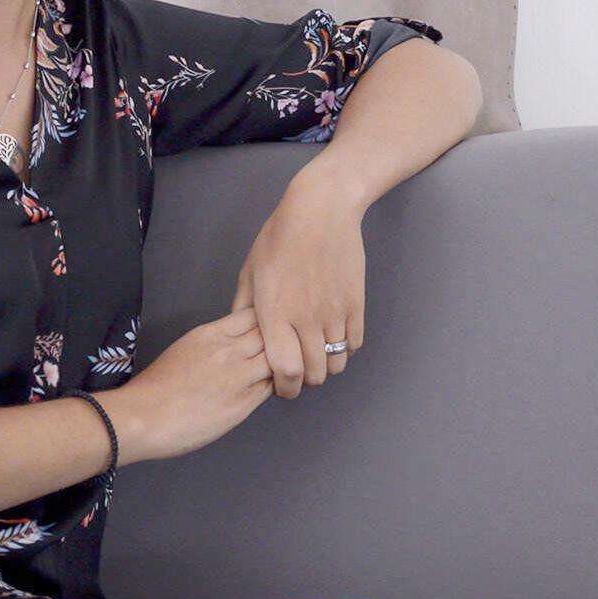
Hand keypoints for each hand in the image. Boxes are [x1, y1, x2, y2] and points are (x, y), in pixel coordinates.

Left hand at [228, 177, 366, 398]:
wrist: (321, 211)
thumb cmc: (278, 237)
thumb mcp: (250, 271)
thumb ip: (244, 308)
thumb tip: (241, 334)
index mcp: (274, 313)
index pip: (285, 371)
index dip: (284, 387)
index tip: (281, 384)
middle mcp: (306, 319)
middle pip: (314, 374)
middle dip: (304, 379)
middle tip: (297, 367)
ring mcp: (334, 313)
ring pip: (336, 363)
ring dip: (325, 365)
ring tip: (314, 352)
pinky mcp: (356, 305)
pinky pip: (354, 344)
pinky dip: (344, 349)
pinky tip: (332, 336)